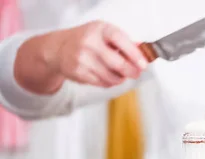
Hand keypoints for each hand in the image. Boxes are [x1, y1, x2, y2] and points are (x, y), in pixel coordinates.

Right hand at [16, 21, 146, 92]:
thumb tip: (144, 50)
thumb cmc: (87, 39)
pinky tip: (109, 77)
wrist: (59, 48)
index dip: (134, 54)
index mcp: (99, 29)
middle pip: (117, 63)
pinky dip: (110, 82)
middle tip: (136, 73)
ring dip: (121, 79)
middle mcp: (89, 42)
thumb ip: (124, 41)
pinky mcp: (78, 72)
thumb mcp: (104, 33)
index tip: (143, 64)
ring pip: (111, 77)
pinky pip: (102, 83)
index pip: (120, 40)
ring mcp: (82, 58)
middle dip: (131, 71)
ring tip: (122, 75)